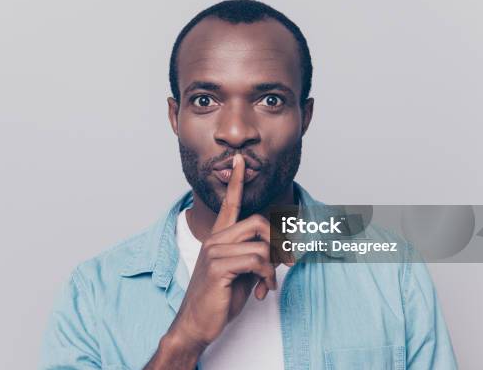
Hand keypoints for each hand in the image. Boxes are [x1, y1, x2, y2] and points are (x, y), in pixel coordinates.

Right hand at [167, 154, 280, 351]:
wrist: (196, 323)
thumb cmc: (219, 298)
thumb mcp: (243, 273)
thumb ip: (257, 255)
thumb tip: (281, 251)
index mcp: (219, 237)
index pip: (229, 202)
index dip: (236, 180)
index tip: (240, 160)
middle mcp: (216, 239)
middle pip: (259, 223)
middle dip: (280, 243)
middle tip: (286, 262)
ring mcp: (215, 251)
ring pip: (262, 244)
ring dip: (274, 268)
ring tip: (268, 283)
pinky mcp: (218, 267)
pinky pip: (257, 261)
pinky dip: (268, 277)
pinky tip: (263, 290)